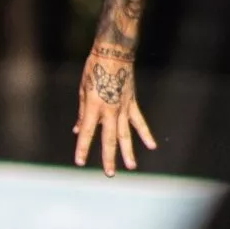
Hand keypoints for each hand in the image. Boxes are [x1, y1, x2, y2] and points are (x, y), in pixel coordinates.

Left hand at [73, 50, 157, 176]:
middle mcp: (109, 110)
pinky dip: (145, 133)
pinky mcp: (132, 103)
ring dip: (128, 151)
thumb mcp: (82, 89)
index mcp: (93, 106)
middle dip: (108, 157)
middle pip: (108, 138)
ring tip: (131, 167)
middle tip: (109, 174)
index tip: (80, 162)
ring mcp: (123, 107)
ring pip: (125, 133)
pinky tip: (151, 146)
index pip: (86, 132)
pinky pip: (139, 121)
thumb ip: (81, 112)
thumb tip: (77, 129)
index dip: (82, 147)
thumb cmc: (93, 70)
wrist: (113, 54)